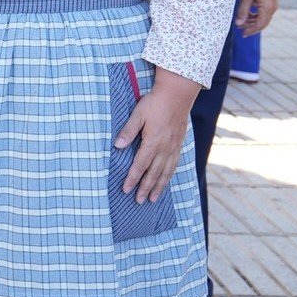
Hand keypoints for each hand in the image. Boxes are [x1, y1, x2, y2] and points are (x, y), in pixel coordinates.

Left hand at [115, 67, 199, 203]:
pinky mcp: (179, 144)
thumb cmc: (154, 103)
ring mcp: (174, 147)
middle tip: (139, 201)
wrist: (178, 94)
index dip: (133, 178)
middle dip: (145, 188)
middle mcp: (165, 148)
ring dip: (159, 186)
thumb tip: (117, 146)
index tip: (126, 190)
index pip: (140, 165)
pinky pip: (174, 164)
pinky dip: (169, 175)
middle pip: (154, 173)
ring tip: (153, 198)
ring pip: (166, 171)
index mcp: (153, 141)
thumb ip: (128, 131)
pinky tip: (166, 180)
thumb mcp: (138, 114)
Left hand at [235, 0, 278, 36]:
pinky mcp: (271, 3)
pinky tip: (247, 15)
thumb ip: (242, 11)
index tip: (242, 34)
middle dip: (252, 28)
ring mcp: (273, 6)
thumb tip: (238, 24)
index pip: (259, 24)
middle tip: (240, 31)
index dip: (251, 30)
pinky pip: (264, 14)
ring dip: (253, 22)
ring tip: (241, 23)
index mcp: (267, 8)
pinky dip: (256, 17)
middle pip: (262, 24)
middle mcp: (272, 8)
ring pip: (263, 19)